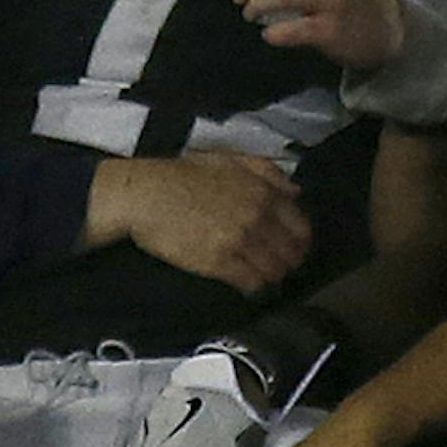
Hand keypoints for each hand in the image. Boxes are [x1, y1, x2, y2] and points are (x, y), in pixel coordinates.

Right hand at [99, 147, 311, 295]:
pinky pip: (250, 283)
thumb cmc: (183, 173)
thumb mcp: (229, 159)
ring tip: (263, 276)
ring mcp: (239, 242)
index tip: (293, 247)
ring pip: (273, 270)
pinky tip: (247, 285)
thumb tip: (295, 192)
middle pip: (291, 253)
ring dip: (272, 276)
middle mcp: (257, 218)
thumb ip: (267, 172)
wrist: (145, 194)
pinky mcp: (220, 263)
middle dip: (289, 262)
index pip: (300, 226)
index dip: (300, 241)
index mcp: (262, 192)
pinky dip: (253, 287)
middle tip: (279, 266)